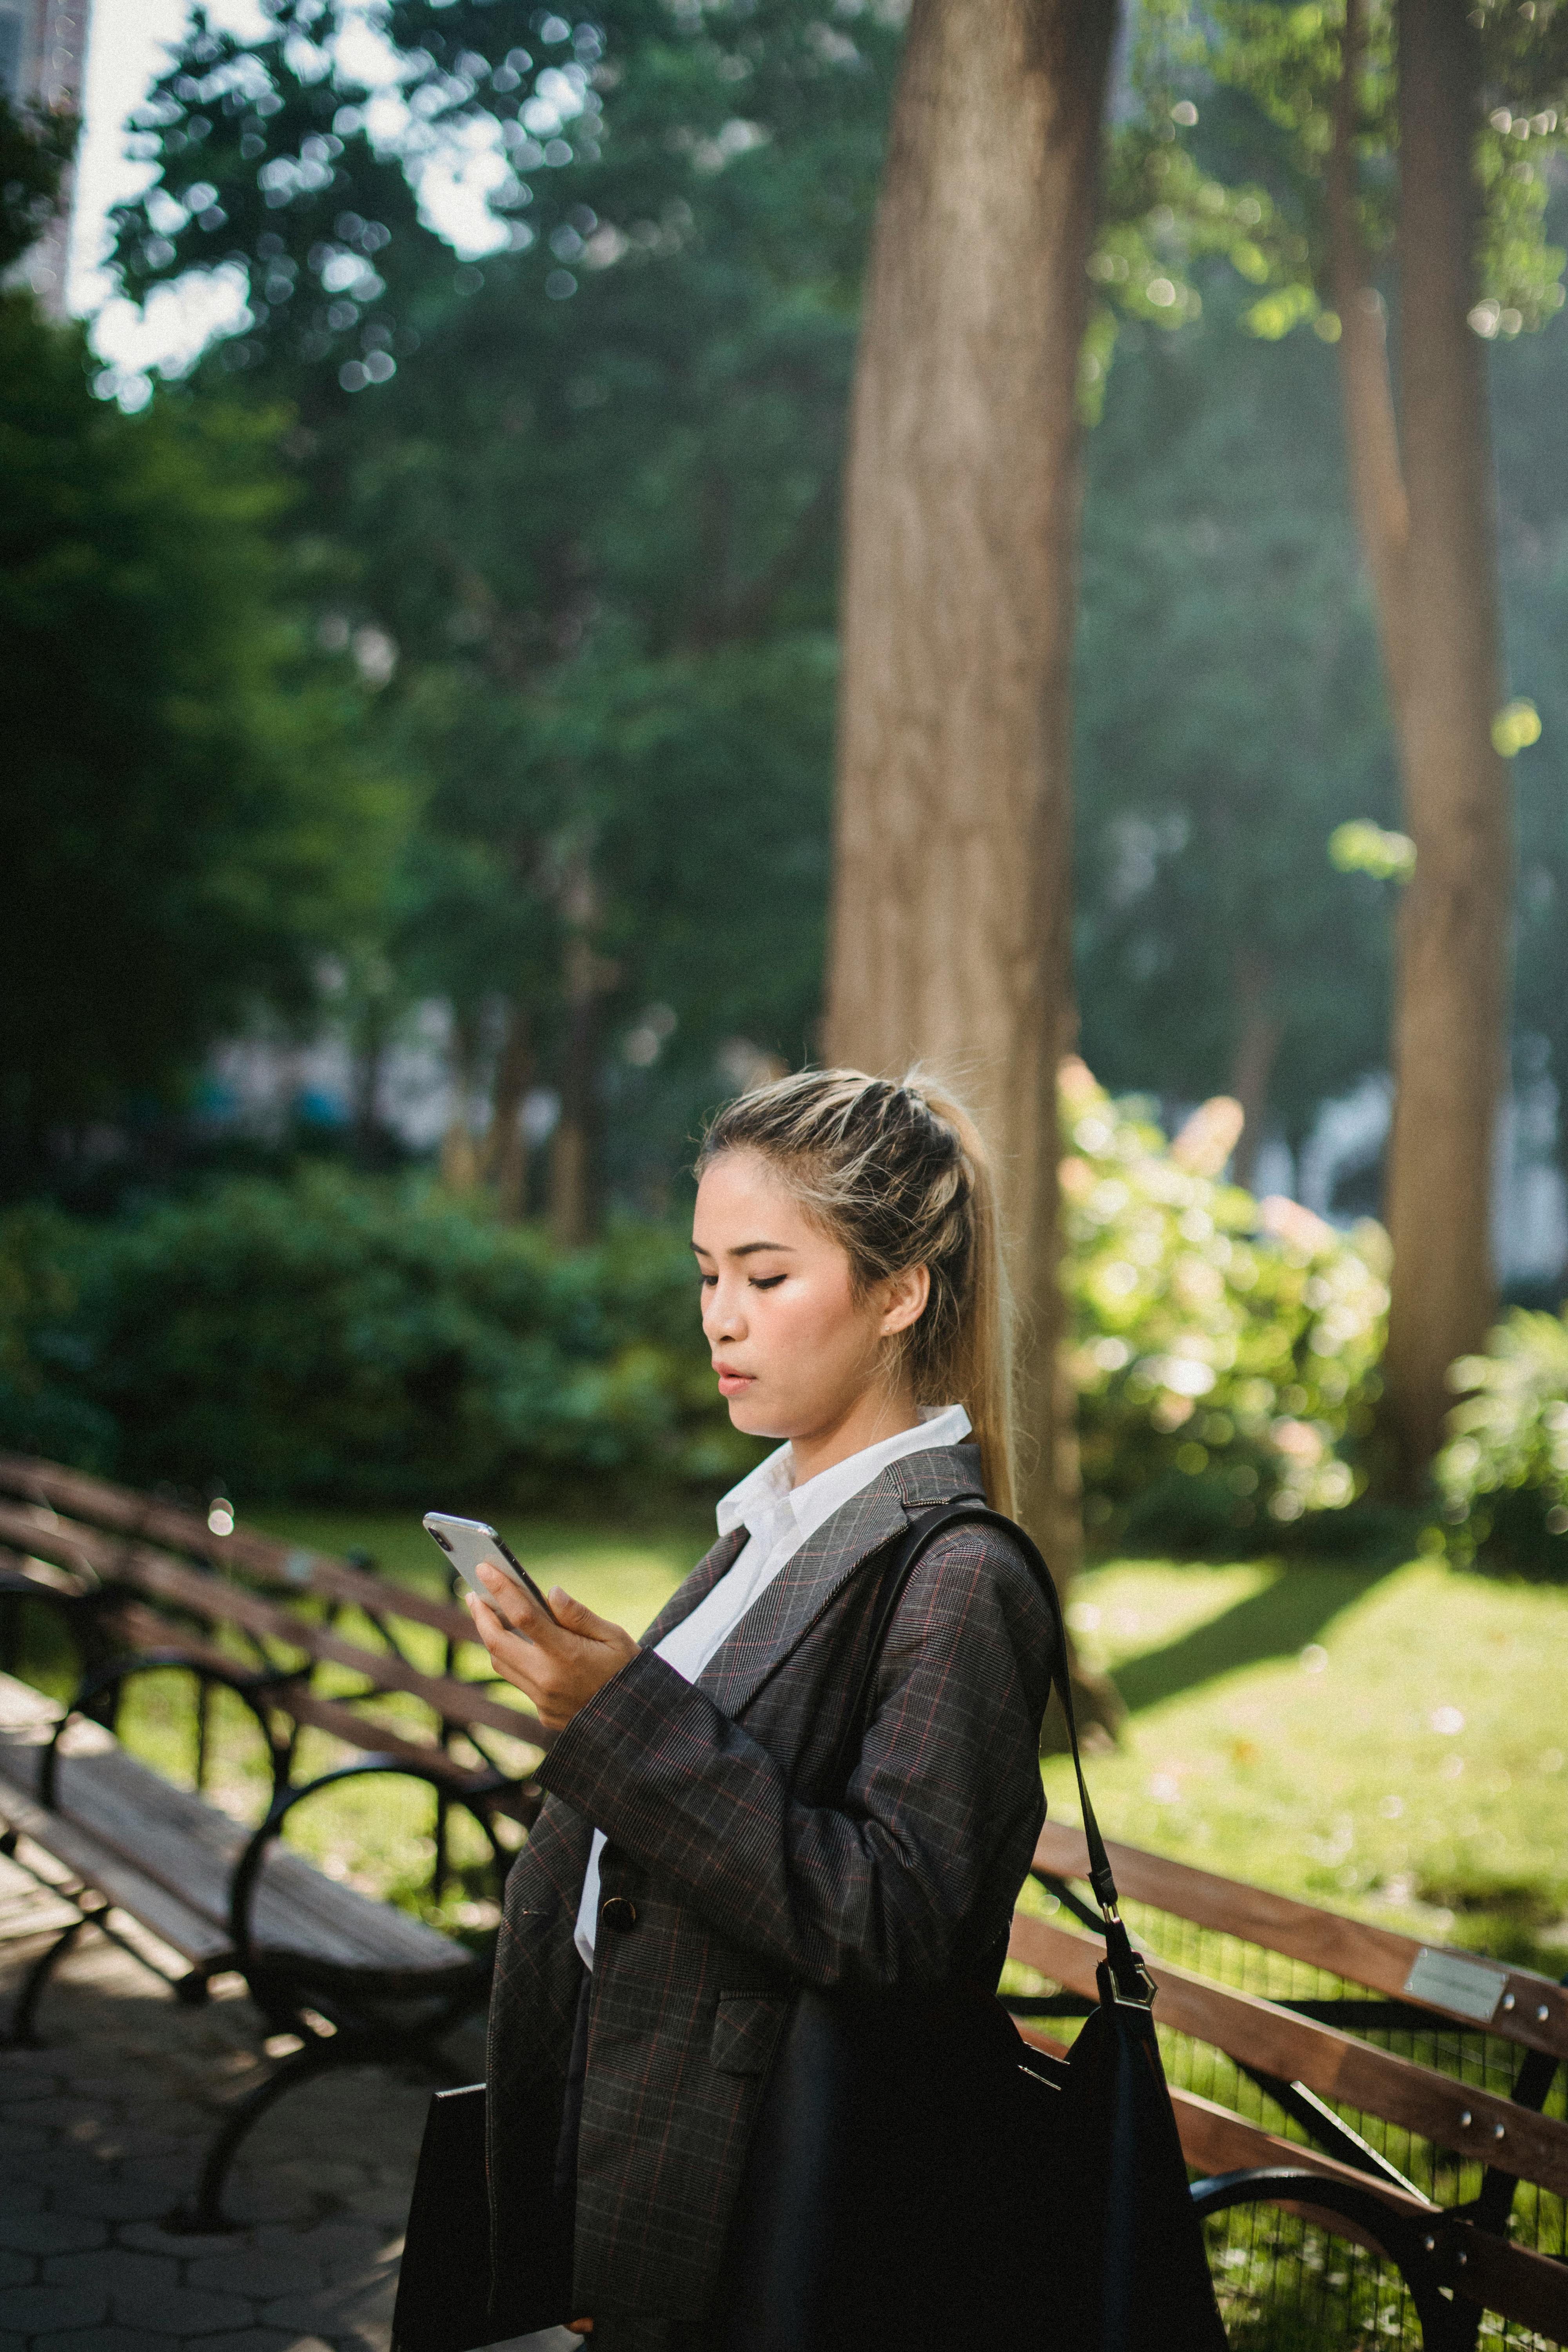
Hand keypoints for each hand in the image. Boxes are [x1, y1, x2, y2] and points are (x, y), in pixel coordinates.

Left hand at [466, 1566, 638, 1732]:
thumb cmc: (629, 1671)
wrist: (636, 1723)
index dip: (501, 1590)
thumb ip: (579, 1615)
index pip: (523, 1617)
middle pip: (497, 1643)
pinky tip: (515, 1643)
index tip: (485, 1569)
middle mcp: (548, 1680)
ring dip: (490, 1637)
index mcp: (568, 1655)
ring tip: (487, 1614)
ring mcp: (543, 1700)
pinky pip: (518, 1680)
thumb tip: (551, 1592)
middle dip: (481, 1615)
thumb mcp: (614, 1636)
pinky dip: (511, 1658)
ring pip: (501, 1664)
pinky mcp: (543, 1713)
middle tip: (473, 1594)